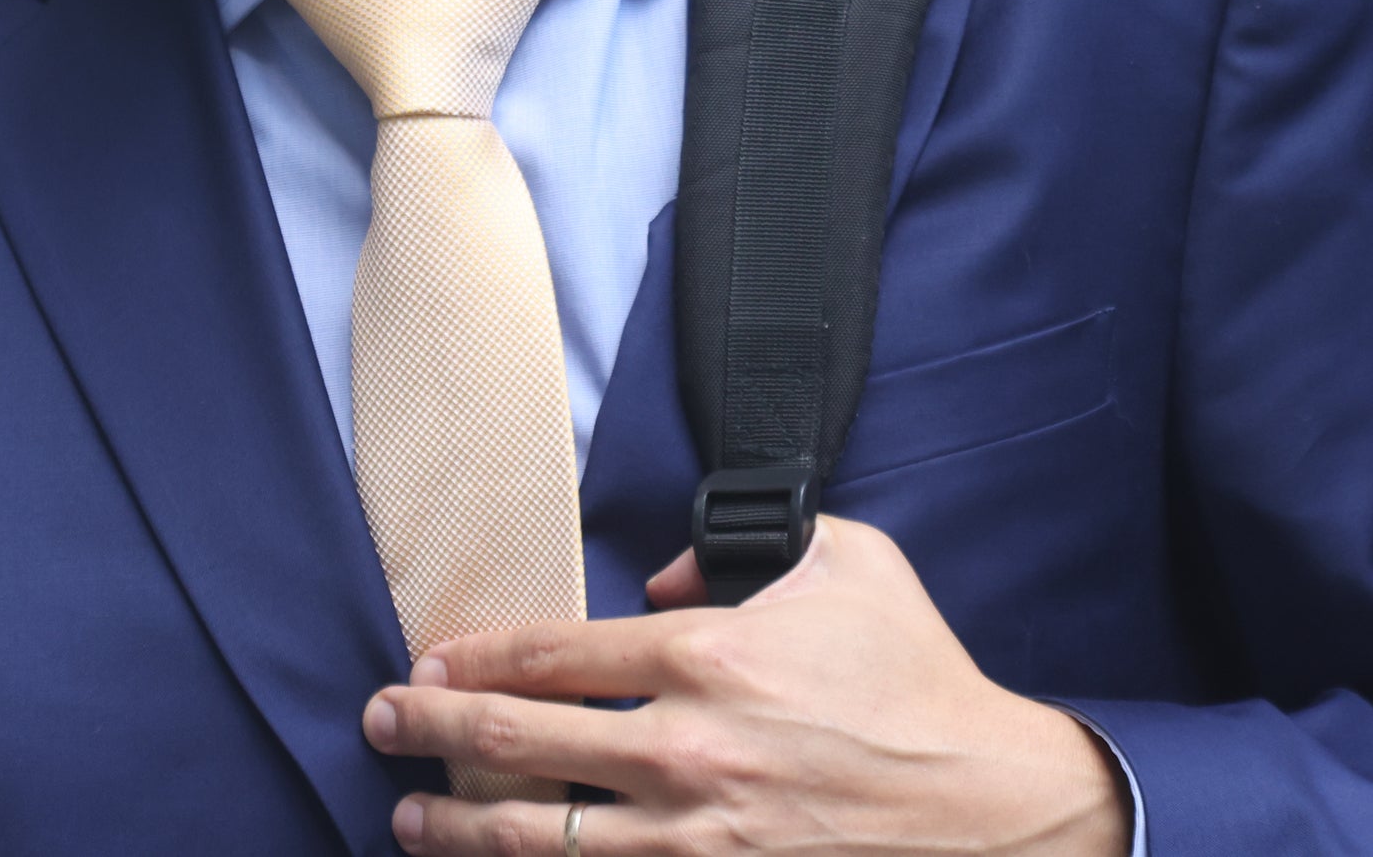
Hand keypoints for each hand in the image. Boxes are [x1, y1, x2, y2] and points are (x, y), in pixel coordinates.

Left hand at [360, 516, 1130, 854]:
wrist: (992, 810)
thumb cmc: (917, 680)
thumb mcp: (845, 561)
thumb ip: (739, 545)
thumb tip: (656, 577)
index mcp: (709, 653)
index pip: (549, 654)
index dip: (471, 659)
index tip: (427, 664)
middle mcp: (686, 748)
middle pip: (513, 744)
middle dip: (425, 733)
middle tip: (380, 724)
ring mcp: (697, 840)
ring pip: (535, 838)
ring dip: (453, 828)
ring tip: (408, 816)